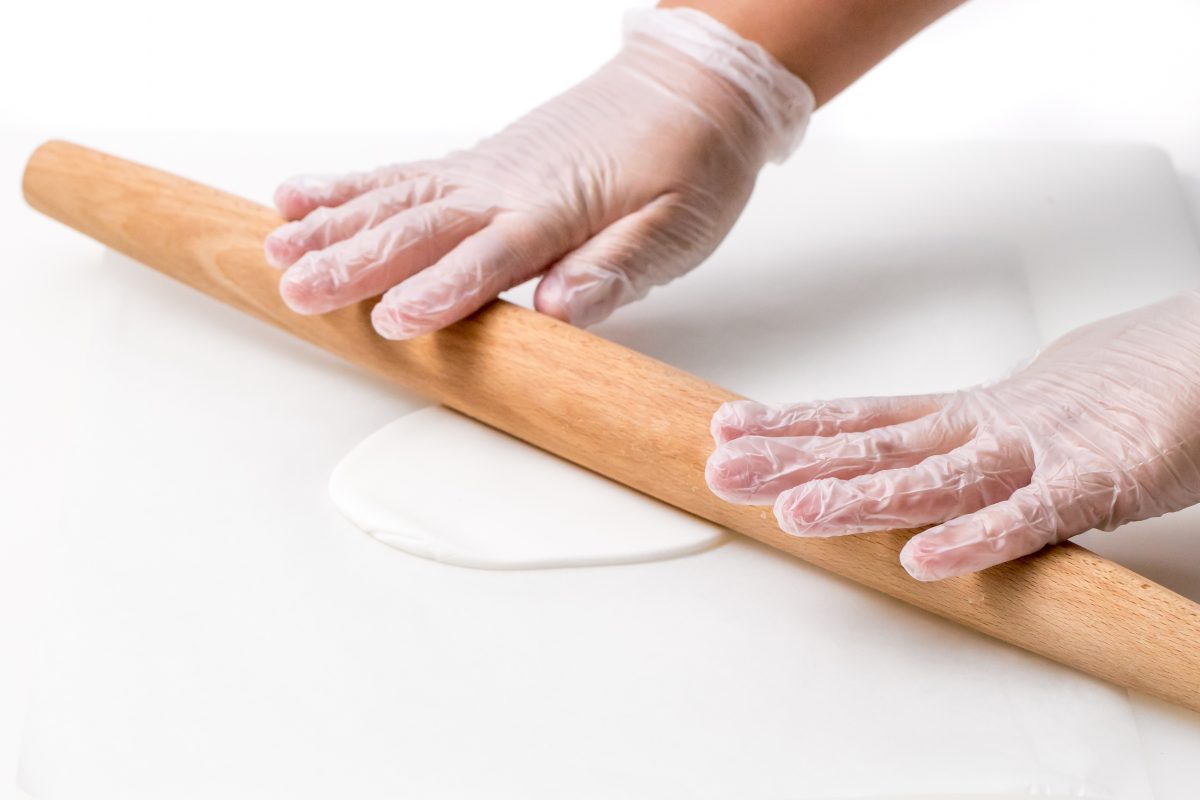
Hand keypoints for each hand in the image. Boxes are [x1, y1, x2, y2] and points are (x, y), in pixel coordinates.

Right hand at [264, 8, 812, 338]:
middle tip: (296, 291)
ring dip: (334, 227)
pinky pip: (404, 175)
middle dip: (355, 261)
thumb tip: (560, 312)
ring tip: (276, 249)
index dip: (439, 291)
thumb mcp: (678, 228)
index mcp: (556, 209)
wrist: (692, 89)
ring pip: (396, 199)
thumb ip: (615, 268)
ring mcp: (484, 172)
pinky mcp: (478, 165)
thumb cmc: (689, 163)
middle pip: (420, 227)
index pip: (487, 258)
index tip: (390, 321)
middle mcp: (506, 187)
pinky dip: (350, 188)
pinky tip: (301, 198)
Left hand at [706, 291, 1199, 580]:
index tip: (729, 430)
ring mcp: (1038, 453)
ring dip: (860, 496)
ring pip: (935, 479)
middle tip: (726, 470)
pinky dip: (978, 539)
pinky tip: (923, 562)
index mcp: (968, 415)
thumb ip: (958, 442)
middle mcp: (986, 430)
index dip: (794, 425)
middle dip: (795, 460)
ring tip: (794, 510)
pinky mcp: (1100, 479)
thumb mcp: (1017, 417)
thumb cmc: (1114, 394)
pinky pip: (1032, 517)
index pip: (865, 418)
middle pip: (876, 445)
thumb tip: (890, 456)